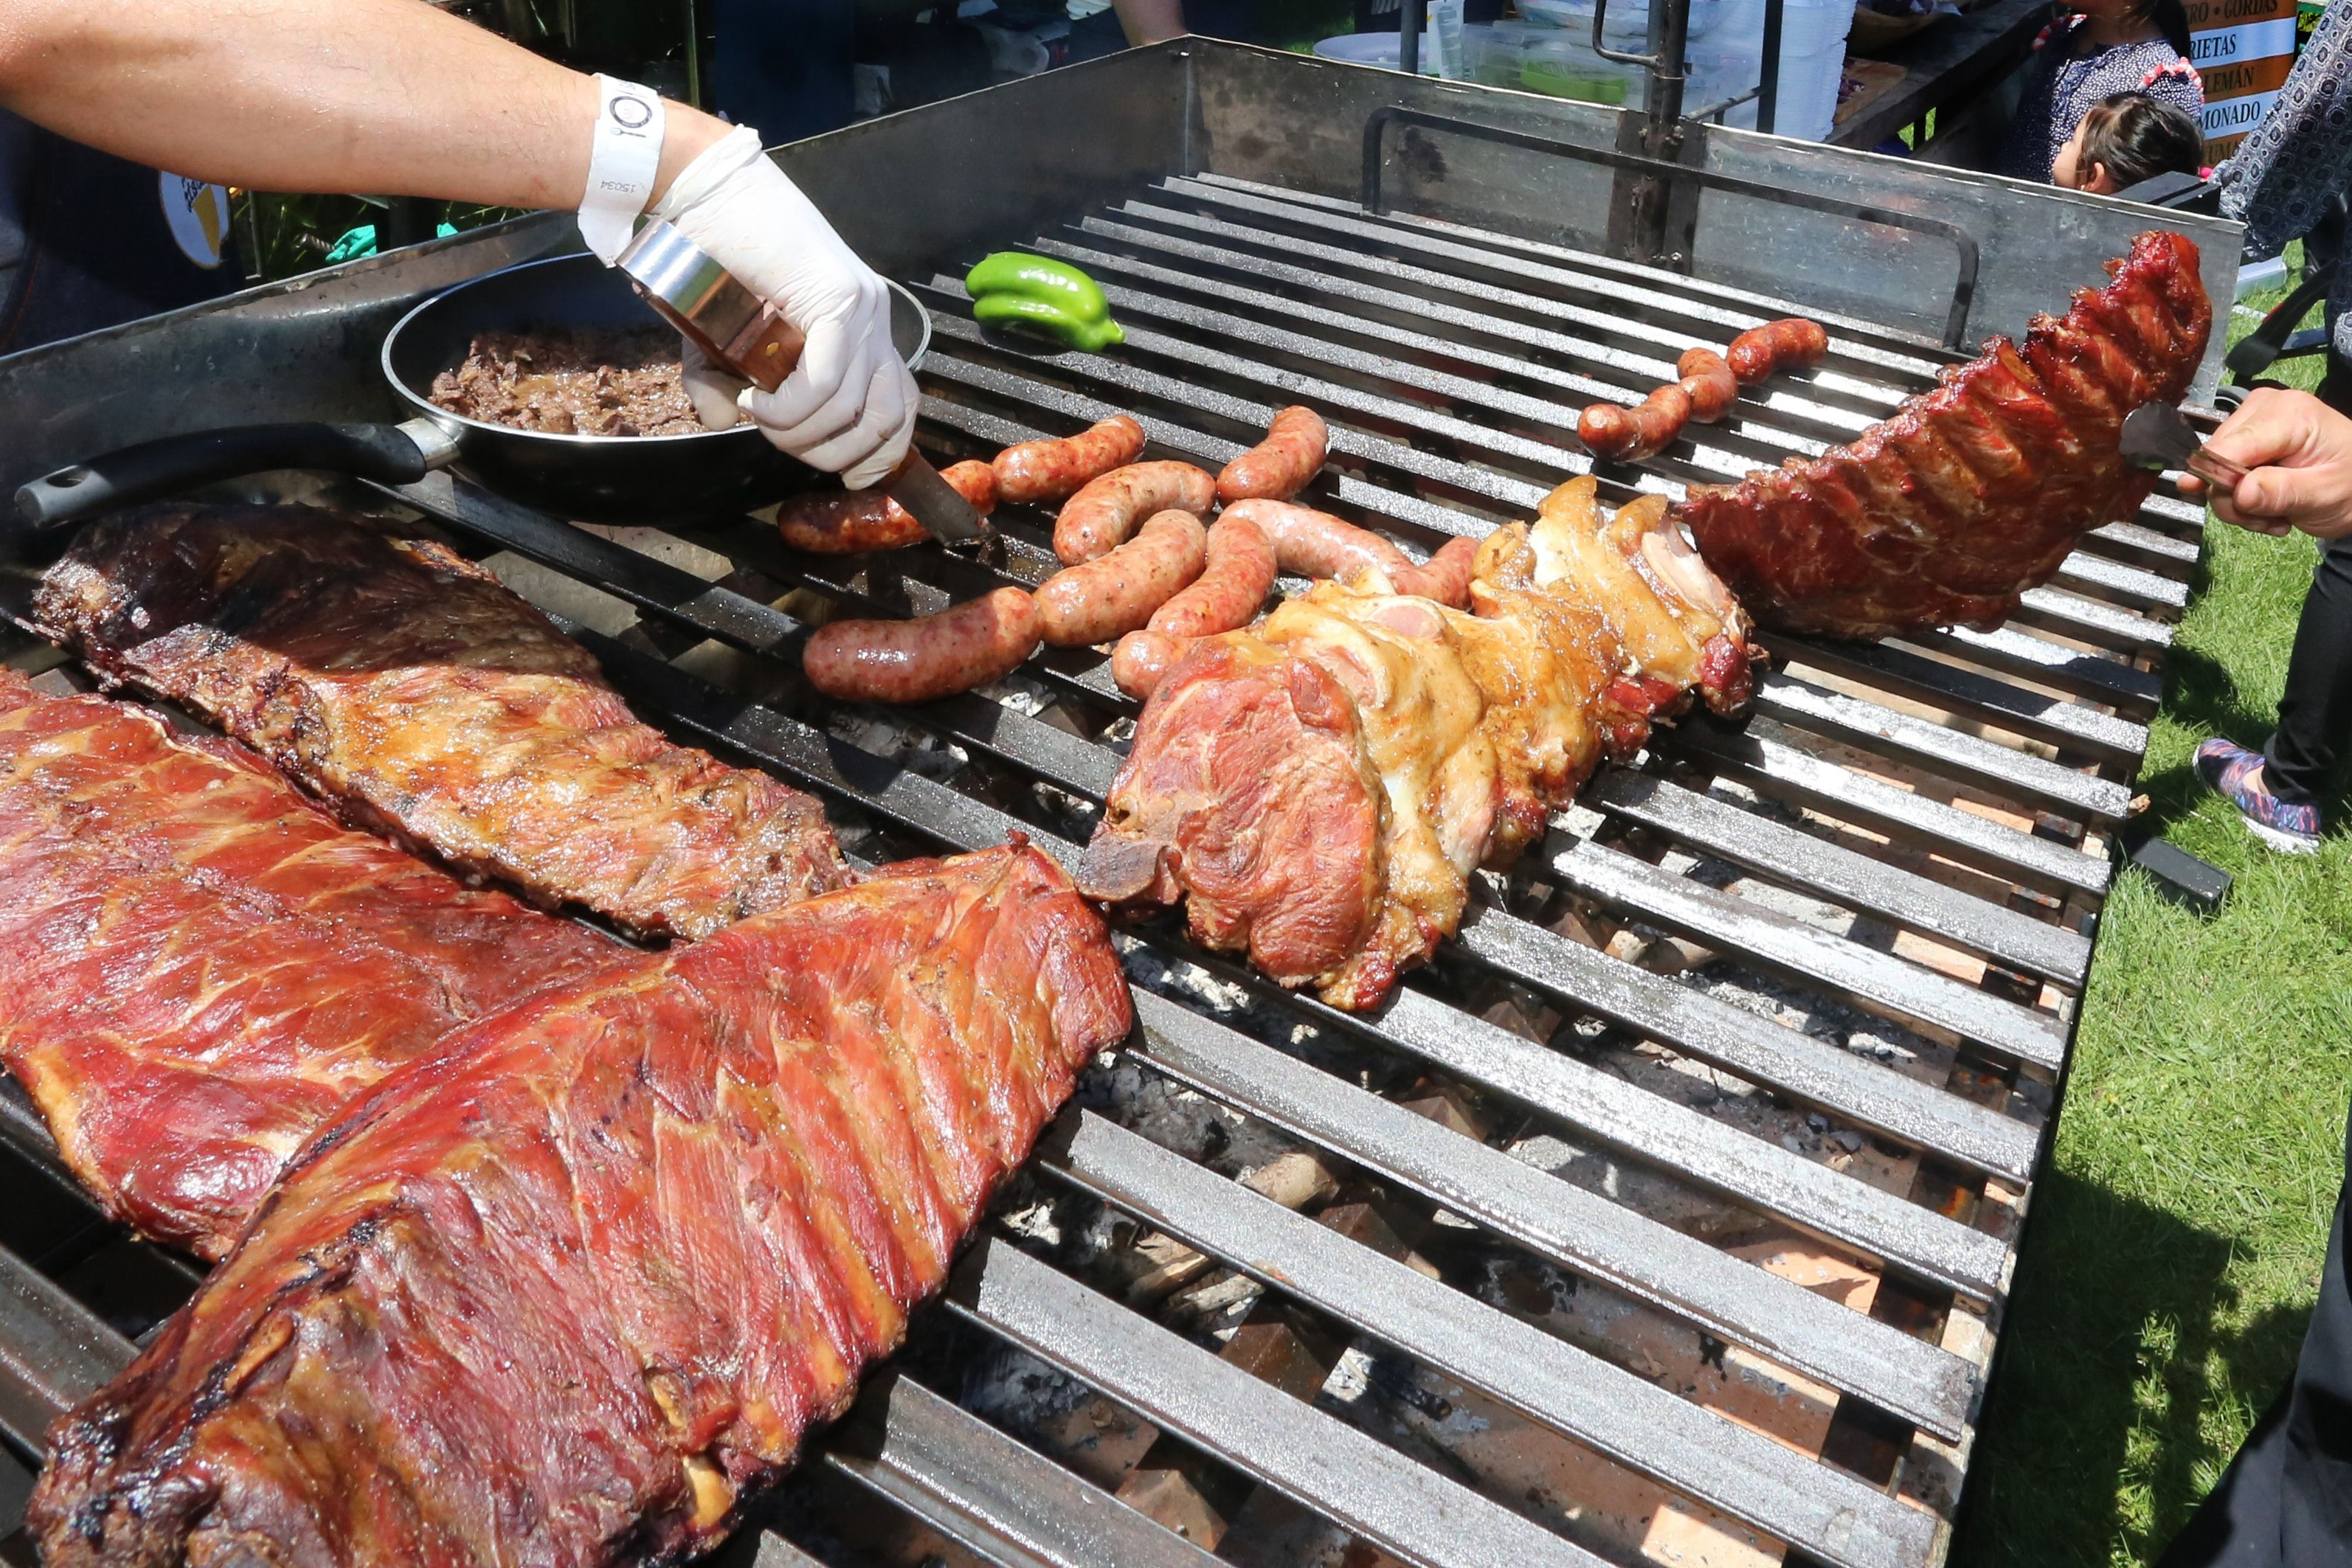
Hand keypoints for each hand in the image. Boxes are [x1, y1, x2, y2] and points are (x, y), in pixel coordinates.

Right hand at [648, 127, 915, 487]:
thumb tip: (725, 421)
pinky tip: (757, 401)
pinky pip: (827, 381)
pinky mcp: (839, 299)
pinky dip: (790, 408)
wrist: (702, 192)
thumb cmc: (710, 260)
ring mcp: (863, 307)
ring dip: (799, 433)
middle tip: (779, 441)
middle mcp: (874, 319)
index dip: (882, 455)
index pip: (902, 406)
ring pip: (852, 408)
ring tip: (758, 414)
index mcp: (863, 329)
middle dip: (833, 454)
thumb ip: (724, 387)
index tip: (846, 477)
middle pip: (887, 419)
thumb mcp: (718, 344)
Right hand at [2177, 386, 2351, 539]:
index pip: (2229, 448)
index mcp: (2288, 414)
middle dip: (2235, 498)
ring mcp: (2252, 419)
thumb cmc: (2351, 483)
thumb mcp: (2325, 494)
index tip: (2239, 508)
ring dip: (2239, 502)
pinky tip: (2267, 501)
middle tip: (2270, 517)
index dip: (2220, 481)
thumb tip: (2238, 493)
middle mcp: (2263, 408)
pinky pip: (2220, 472)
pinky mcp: (2245, 434)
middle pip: (2216, 460)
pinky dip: (2240, 496)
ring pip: (2213, 471)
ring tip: (2274, 512)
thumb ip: (2281, 493)